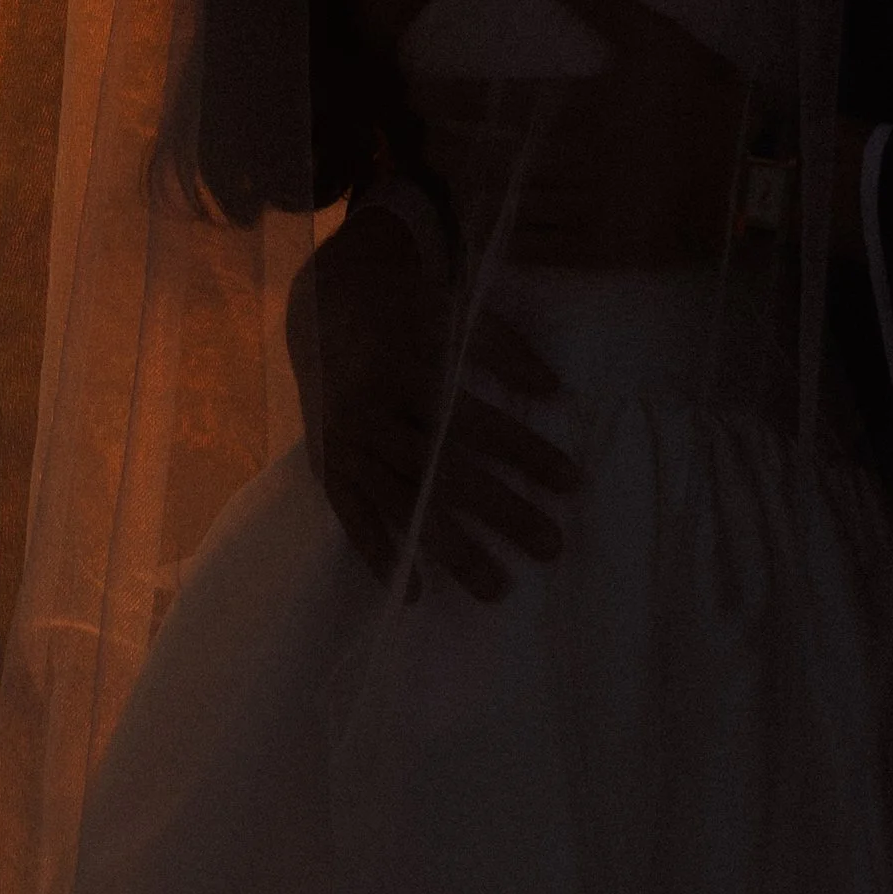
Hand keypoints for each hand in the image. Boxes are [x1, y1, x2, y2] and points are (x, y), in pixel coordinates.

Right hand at [292, 197, 578, 600]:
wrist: (319, 302)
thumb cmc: (400, 306)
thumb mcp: (448, 307)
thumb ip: (499, 345)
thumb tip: (553, 387)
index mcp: (404, 369)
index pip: (476, 420)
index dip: (525, 451)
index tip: (573, 481)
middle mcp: (371, 413)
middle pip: (444, 472)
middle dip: (501, 512)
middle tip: (552, 547)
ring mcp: (345, 446)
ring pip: (403, 505)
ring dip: (450, 549)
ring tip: (495, 588)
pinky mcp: (326, 467)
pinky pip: (352, 520)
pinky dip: (379, 556)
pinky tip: (413, 592)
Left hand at [416, 0, 757, 270]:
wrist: (759, 173)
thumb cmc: (708, 98)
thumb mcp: (658, 35)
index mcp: (581, 105)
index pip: (493, 100)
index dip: (445, 95)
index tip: (412, 90)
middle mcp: (574, 159)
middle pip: (490, 156)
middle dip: (446, 146)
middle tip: (417, 138)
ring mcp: (588, 211)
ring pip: (509, 203)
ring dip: (467, 191)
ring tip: (441, 180)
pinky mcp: (606, 252)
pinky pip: (542, 250)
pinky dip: (506, 240)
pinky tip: (483, 232)